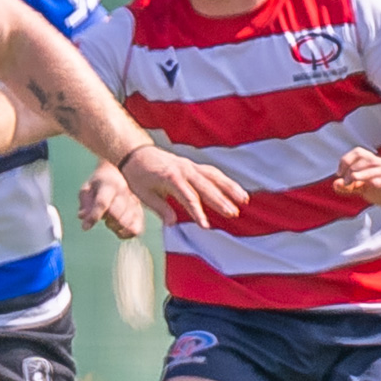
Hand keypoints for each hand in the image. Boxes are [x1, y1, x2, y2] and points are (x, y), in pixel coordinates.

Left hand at [77, 162, 144, 238]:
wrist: (121, 172)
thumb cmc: (99, 184)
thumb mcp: (88, 188)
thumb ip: (85, 202)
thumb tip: (82, 217)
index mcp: (109, 185)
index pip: (102, 202)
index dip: (94, 216)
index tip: (85, 227)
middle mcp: (124, 193)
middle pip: (116, 215)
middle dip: (107, 221)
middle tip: (104, 217)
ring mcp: (134, 203)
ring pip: (127, 224)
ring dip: (116, 227)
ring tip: (112, 220)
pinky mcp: (140, 212)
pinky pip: (136, 230)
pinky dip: (126, 234)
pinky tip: (119, 229)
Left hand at [119, 146, 246, 227]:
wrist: (136, 154)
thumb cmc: (138, 176)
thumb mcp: (143, 194)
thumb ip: (159, 208)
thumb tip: (172, 223)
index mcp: (170, 178)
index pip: (188, 198)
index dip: (198, 212)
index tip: (206, 226)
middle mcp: (184, 170)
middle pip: (205, 187)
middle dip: (220, 201)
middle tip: (233, 214)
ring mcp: (190, 166)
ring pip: (214, 176)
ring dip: (230, 188)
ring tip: (244, 200)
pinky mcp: (194, 166)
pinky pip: (212, 172)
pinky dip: (225, 181)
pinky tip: (237, 191)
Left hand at [333, 147, 380, 211]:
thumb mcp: (366, 190)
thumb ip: (350, 187)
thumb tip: (334, 184)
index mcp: (375, 164)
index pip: (359, 153)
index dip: (346, 160)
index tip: (339, 174)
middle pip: (367, 159)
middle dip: (353, 168)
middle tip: (345, 182)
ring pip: (378, 169)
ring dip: (363, 174)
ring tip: (352, 181)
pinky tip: (372, 185)